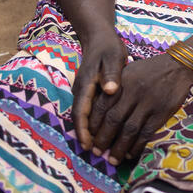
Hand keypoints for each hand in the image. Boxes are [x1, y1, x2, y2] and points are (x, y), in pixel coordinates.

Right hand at [72, 29, 128, 151]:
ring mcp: (83, 92)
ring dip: (89, 132)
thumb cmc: (108, 48)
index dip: (83, 130)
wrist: (99, 38)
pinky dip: (92, 124)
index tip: (88, 146)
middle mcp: (80, 91)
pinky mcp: (88, 93)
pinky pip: (88, 111)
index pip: (81, 112)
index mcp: (86, 85)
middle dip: (85, 137)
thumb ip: (112, 74)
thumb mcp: (113, 57)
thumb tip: (111, 90)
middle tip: (97, 154)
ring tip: (101, 149)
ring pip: (83, 116)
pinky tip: (103, 133)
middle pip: (79, 118)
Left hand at [84, 53, 192, 164]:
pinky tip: (131, 153)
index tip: (88, 137)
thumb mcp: (128, 72)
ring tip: (113, 159)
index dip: (93, 124)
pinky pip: (146, 133)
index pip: (102, 106)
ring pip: (129, 129)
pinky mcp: (162, 112)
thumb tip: (97, 110)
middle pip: (114, 120)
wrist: (178, 66)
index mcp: (122, 82)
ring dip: (119, 147)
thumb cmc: (150, 70)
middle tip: (97, 152)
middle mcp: (133, 92)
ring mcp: (148, 103)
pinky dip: (137, 146)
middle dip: (103, 139)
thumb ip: (114, 88)